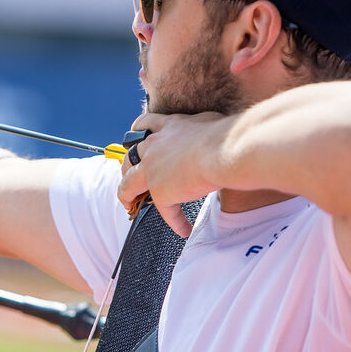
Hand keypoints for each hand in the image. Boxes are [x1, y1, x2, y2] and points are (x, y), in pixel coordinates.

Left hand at [118, 111, 227, 236]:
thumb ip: (201, 126)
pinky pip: (166, 212)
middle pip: (129, 157)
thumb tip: (212, 129)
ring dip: (128, 195)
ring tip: (132, 204)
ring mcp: (154, 171)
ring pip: (129, 184)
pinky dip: (176, 222)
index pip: (144, 126)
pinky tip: (184, 230)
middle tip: (128, 176)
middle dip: (126, 168)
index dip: (136, 134)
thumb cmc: (224, 134)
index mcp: (167, 127)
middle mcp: (155, 147)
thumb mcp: (207, 121)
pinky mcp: (162, 193)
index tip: (134, 141)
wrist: (223, 150)